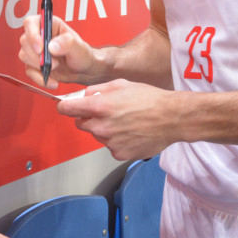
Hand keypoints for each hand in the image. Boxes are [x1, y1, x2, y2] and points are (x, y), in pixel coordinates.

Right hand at [18, 14, 103, 89]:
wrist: (84, 71)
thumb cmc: (83, 54)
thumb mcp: (79, 47)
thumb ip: (67, 43)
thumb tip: (51, 47)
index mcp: (49, 25)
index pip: (31, 23)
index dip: (32, 34)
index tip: (40, 48)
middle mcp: (40, 36)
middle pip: (25, 41)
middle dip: (38, 55)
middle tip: (54, 63)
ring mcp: (35, 51)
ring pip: (24, 56)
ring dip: (38, 66)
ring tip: (55, 68)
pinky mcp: (34, 64)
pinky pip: (29, 71)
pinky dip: (40, 78)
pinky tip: (52, 81)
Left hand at [56, 79, 175, 159]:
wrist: (172, 118)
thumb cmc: (149, 98)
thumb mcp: (122, 84)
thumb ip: (99, 89)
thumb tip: (84, 95)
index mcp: (101, 107)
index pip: (68, 109)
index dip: (65, 106)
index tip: (65, 106)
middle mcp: (102, 126)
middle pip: (80, 124)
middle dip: (88, 117)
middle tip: (105, 111)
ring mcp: (110, 142)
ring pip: (97, 135)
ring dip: (104, 129)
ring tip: (124, 122)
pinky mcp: (119, 154)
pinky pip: (110, 146)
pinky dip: (116, 140)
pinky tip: (130, 132)